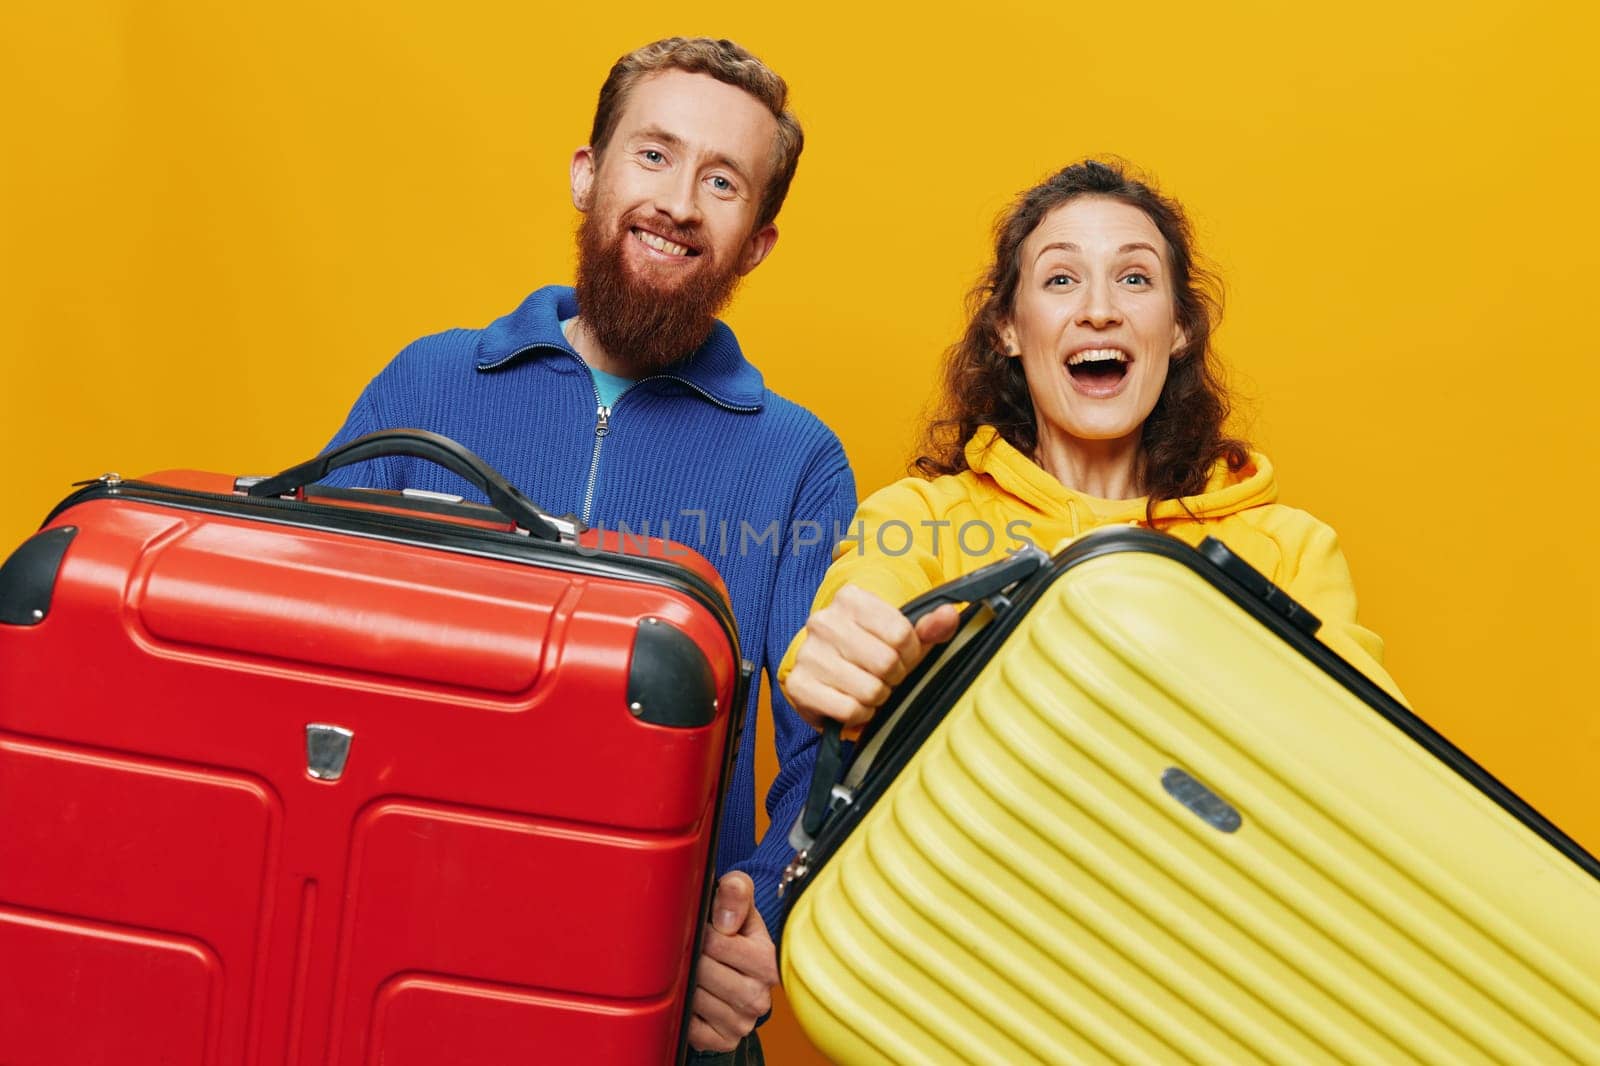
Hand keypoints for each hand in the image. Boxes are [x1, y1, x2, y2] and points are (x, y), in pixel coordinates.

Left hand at [687, 872, 779, 1052]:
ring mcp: (742, 1022)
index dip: (702, 930)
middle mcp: (760, 997)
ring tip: (692, 970)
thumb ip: (736, 891)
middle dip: (692, 956)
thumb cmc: (738, 930)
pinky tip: (692, 995)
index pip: (716, 942)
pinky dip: (684, 1011)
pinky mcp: (724, 1040)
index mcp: (769, 962)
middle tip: (692, 949)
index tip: (704, 928)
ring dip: (685, 982)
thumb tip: (724, 920)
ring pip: (694, 998)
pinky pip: (690, 1027)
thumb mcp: (742, 903)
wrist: (741, 968)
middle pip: (702, 971)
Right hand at [782, 584, 960, 729]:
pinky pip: (849, 710)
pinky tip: (854, 702)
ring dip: (877, 698)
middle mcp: (824, 621)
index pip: (900, 632)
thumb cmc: (867, 651)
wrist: (825, 673)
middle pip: (886, 662)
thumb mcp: (900, 635)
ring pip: (869, 689)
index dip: (911, 653)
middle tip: (886, 677)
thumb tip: (948, 615)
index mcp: (850, 599)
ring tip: (869, 689)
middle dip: (894, 677)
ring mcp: (808, 653)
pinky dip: (859, 714)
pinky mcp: (799, 685)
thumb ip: (928, 627)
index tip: (903, 657)